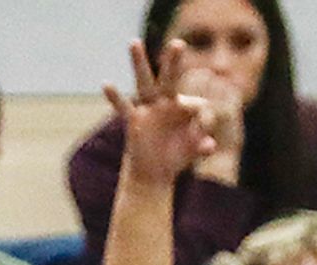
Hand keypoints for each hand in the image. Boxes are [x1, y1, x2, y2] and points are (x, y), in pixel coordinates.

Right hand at [104, 41, 222, 193]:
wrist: (154, 170)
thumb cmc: (176, 156)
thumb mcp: (191, 151)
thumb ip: (202, 146)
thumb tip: (210, 145)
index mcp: (184, 107)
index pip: (196, 104)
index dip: (203, 119)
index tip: (204, 133)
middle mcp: (166, 102)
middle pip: (170, 77)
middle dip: (174, 62)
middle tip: (178, 43)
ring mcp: (149, 108)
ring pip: (144, 82)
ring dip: (139, 62)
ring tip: (134, 42)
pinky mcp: (134, 120)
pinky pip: (123, 107)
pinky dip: (114, 97)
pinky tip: (106, 85)